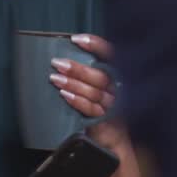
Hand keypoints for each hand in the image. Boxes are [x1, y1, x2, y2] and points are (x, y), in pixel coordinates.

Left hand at [51, 34, 127, 148]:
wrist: (114, 137)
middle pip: (100, 75)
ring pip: (94, 91)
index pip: (111, 54)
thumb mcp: (103, 85)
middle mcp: (120, 88)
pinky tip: (64, 94)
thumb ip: (92, 71)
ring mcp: (114, 104)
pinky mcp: (107, 119)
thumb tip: (69, 57)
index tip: (76, 39)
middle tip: (58, 63)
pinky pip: (91, 109)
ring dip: (73, 83)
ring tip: (55, 78)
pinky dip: (77, 100)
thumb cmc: (105, 105)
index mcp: (121, 74)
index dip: (95, 45)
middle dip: (78, 69)